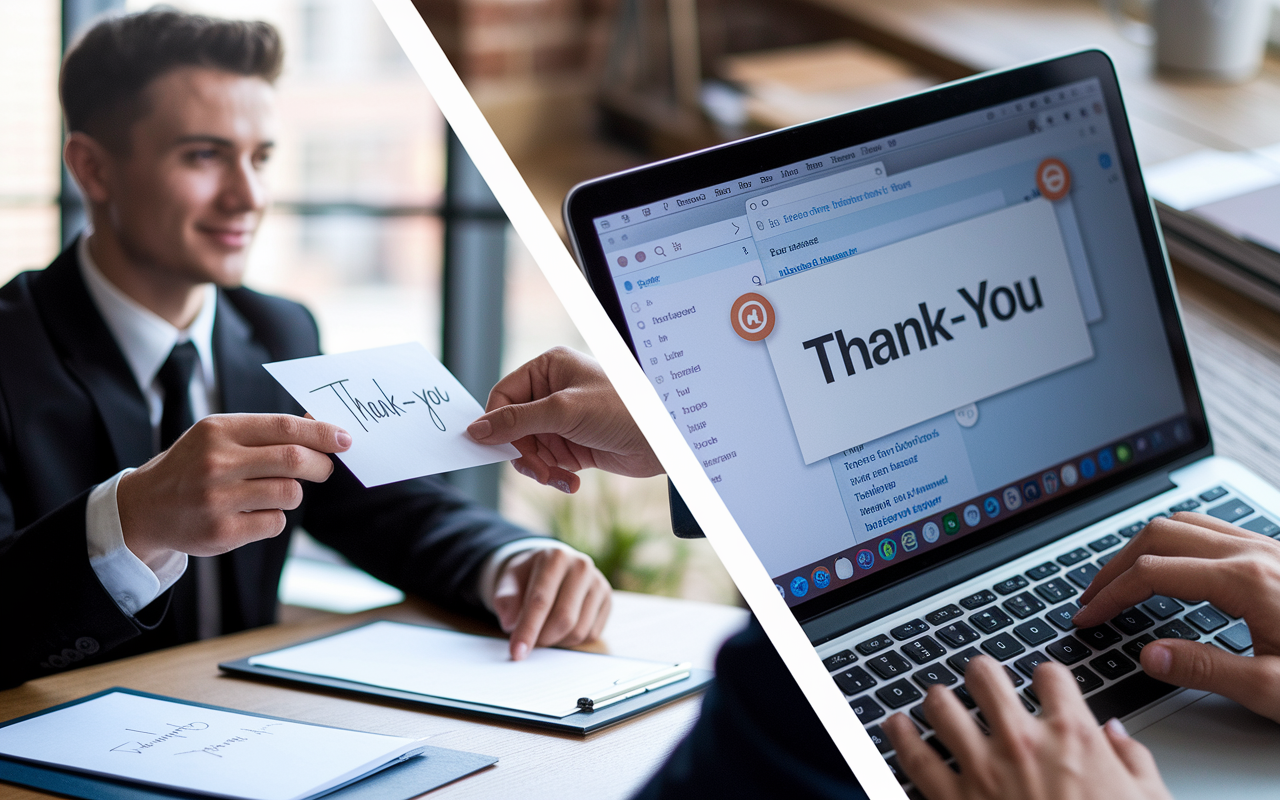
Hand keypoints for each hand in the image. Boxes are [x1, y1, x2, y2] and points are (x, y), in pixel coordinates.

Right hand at [117, 414, 350, 564]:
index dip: (321, 433)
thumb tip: (321, 424)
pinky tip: (252, 514)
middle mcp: (217, 463)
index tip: (345, 439)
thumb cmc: (194, 466)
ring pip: (290, 494)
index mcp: (219, 431)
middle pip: (295, 460)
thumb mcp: (220, 437)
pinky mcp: (221, 532)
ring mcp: (218, 499)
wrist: (144, 508)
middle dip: (321, 465)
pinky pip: (275, 523)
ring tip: (273, 492)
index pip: (284, 427)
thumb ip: (267, 432)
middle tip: (325, 468)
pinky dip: (275, 518)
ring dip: (293, 494)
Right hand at [466, 347, 662, 492]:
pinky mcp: (573, 444)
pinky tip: (572, 482)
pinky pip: (548, 462)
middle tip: (539, 470)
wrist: (664, 441)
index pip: (503, 395)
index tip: (495, 448)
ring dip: (540, 468)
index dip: (497, 423)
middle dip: (523, 452)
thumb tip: (476, 429)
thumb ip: (517, 420)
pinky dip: (554, 475)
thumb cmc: (621, 410)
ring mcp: (562, 419)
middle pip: (513, 426)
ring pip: (528, 448)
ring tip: (559, 478)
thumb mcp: (564, 411)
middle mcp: (553, 391)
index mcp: (549, 367)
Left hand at [492, 546, 610, 659]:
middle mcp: (582, 566)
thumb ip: (505, 599)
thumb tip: (511, 623)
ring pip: (579, 630)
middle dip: (542, 639)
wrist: (549, 568)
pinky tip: (559, 629)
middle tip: (527, 644)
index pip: (541, 600)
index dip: (527, 629)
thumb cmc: (526, 577)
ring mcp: (598, 583)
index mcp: (555, 557)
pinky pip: (592, 635)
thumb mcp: (507, 582)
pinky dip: (571, 641)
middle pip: (563, 618)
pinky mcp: (608, 600)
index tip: (516, 653)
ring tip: (542, 632)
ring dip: (556, 641)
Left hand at [885, 655, 1170, 799]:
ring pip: (941, 707)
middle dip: (982, 674)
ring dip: (938, 701)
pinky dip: (900, 738)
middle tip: (980, 680)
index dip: (1047, 678)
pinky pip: (914, 758)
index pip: (1050, 676)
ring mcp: (982, 770)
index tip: (1043, 685)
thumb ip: (1134, 762)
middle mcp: (1022, 744)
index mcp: (1073, 738)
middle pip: (985, 677)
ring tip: (936, 700)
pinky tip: (896, 728)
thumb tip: (1116, 736)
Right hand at [1074, 511, 1279, 720]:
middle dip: (1115, 564)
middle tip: (1091, 596)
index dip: (1109, 594)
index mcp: (1247, 582)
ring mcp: (1269, 548)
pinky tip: (1173, 566)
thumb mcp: (1277, 689)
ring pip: (1184, 522)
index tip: (1088, 617)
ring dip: (1142, 546)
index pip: (1152, 573)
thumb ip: (1207, 670)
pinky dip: (1175, 541)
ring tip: (1121, 578)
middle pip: (1158, 534)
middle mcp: (1256, 554)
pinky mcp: (1279, 553)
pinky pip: (1212, 528)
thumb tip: (1149, 655)